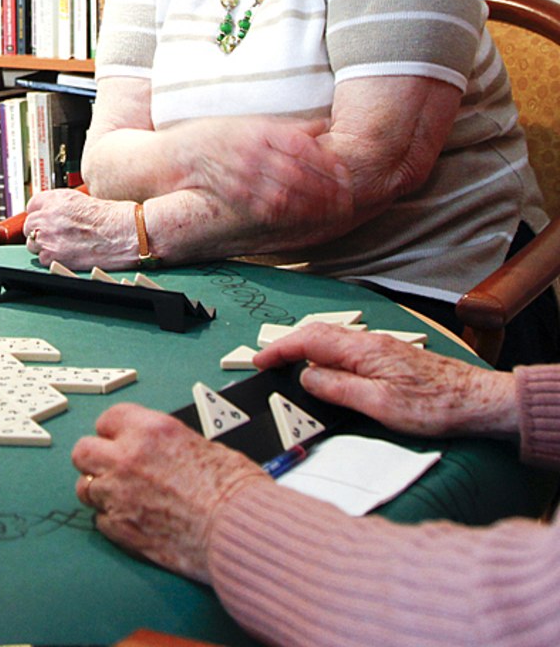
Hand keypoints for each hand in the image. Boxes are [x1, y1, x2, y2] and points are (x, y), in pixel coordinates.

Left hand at [23, 189, 139, 269]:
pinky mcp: (55, 256)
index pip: (32, 206)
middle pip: (29, 225)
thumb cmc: (112, 217)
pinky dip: (52, 259)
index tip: (44, 220)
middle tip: (55, 235)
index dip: (40, 214)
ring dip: (44, 245)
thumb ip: (60, 205)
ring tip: (62, 245)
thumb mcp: (81, 199)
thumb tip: (48, 213)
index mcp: (56, 199)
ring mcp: (50, 236)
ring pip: (33, 243)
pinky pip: (42, 259)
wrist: (126, 233)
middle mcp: (49, 216)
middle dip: (40, 231)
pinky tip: (67, 255)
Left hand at [72, 404, 262, 582]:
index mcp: (150, 430)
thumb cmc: (234, 491)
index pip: (107, 418)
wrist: (240, 531)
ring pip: (85, 487)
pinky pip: (100, 521)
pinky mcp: (122, 529)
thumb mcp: (201, 443)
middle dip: (94, 459)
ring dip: (101, 491)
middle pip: (83, 451)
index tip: (118, 440)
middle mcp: (127, 457)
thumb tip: (157, 448)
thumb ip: (165, 443)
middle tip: (110, 467)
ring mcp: (120, 494)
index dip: (114, 431)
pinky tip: (133, 520)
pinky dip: (113, 521)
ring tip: (122, 497)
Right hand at [166, 116, 353, 234]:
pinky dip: (290, 215)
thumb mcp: (252, 122)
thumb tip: (323, 126)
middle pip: (300, 172)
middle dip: (328, 188)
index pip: (304, 146)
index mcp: (260, 130)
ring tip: (335, 212)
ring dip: (314, 205)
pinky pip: (267, 208)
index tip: (347, 172)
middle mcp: (253, 152)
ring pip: (287, 194)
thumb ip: (288, 127)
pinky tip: (306, 219)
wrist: (177, 156)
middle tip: (350, 198)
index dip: (329, 161)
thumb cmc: (217, 136)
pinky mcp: (235, 196)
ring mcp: (243, 175)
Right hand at [255, 324, 519, 439]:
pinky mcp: (391, 356)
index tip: (259, 361)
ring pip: (332, 340)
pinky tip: (328, 370)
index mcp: (362, 350)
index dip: (280, 349)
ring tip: (290, 366)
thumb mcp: (381, 406)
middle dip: (288, 344)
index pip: (309, 341)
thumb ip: (339, 389)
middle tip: (268, 363)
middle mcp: (369, 341)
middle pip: (317, 333)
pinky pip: (346, 348)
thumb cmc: (435, 406)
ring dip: (306, 348)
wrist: (480, 401)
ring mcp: (381, 346)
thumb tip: (306, 376)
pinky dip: (326, 354)